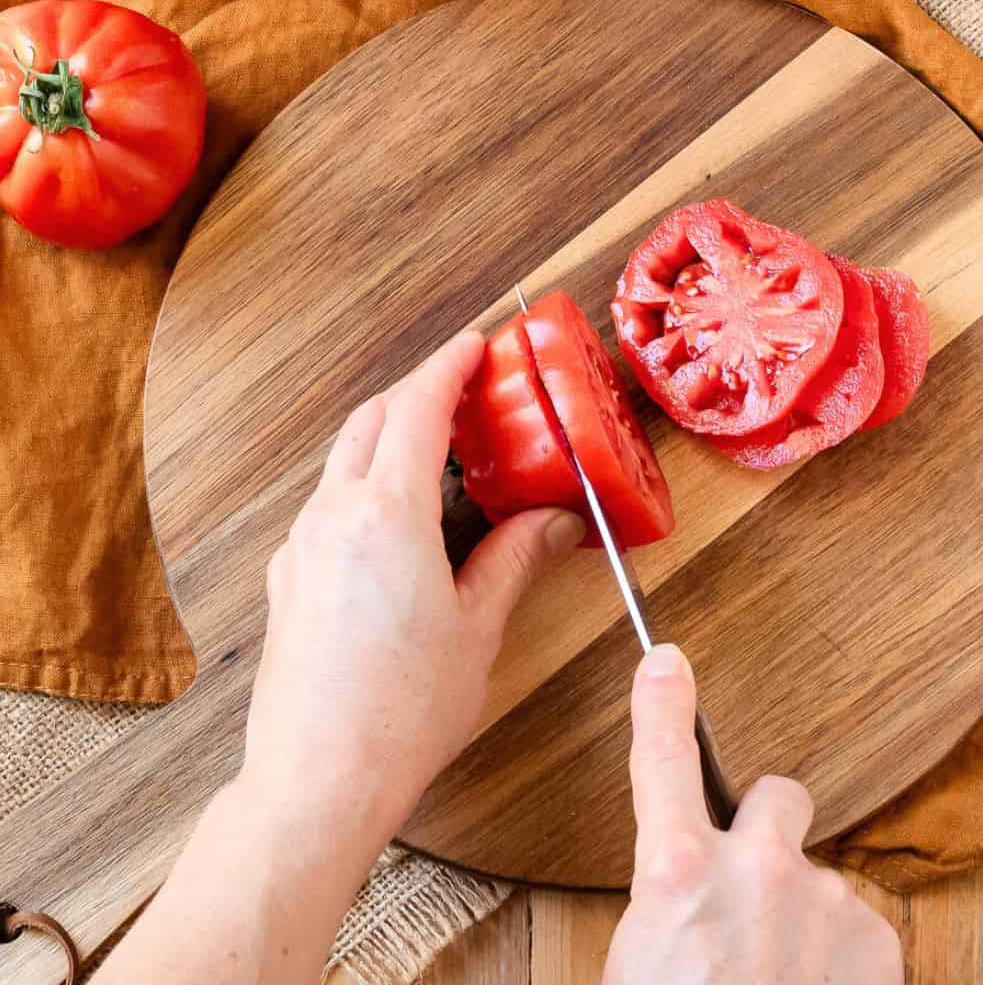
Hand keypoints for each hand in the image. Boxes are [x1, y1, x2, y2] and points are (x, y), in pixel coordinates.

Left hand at [242, 330, 586, 842]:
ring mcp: (301, 546)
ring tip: (437, 452)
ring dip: (387, 437)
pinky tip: (397, 520)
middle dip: (415, 391)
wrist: (316, 778)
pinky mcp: (287, 578)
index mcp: (386, 515)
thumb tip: (553, 521)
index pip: (416, 408)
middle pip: (370, 420)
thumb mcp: (476, 626)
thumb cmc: (400, 712)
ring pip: (343, 460)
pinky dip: (364, 485)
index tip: (475, 345)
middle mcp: (332, 517)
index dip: (448, 366)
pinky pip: (327, 505)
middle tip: (462, 389)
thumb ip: (513, 558)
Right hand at [604, 644, 902, 984]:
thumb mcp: (641, 964)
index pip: (661, 759)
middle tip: (755, 888)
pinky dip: (843, 956)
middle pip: (779, 794)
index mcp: (675, 872)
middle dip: (771, 827)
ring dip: (807, 914)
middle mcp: (754, 869)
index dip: (663, 702)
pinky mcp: (876, 941)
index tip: (666, 658)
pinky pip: (856, 924)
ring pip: (820, 877)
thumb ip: (674, 901)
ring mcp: (821, 901)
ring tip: (784, 982)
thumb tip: (693, 890)